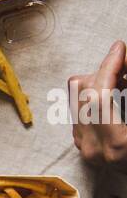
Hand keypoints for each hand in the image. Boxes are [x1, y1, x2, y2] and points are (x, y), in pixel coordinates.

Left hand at [69, 40, 126, 170]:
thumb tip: (123, 58)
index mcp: (115, 144)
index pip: (99, 92)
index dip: (110, 65)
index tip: (120, 47)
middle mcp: (93, 148)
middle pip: (81, 90)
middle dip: (104, 72)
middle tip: (125, 66)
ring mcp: (84, 149)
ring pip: (76, 98)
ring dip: (99, 83)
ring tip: (122, 83)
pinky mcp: (82, 147)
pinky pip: (79, 111)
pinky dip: (95, 99)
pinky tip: (114, 99)